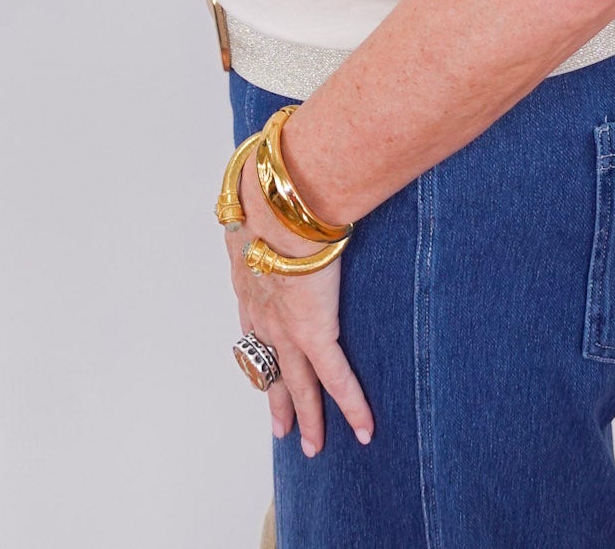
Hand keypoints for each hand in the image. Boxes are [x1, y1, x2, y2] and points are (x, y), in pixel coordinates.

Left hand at [225, 147, 375, 455]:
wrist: (280, 198)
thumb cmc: (270, 183)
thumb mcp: (258, 191)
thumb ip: (265, 190)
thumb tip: (269, 168)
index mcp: (248, 276)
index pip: (251, 323)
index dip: (258, 347)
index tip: (261, 361)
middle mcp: (261, 309)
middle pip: (268, 365)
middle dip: (275, 398)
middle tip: (280, 427)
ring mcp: (286, 326)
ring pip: (297, 384)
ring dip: (307, 417)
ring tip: (313, 447)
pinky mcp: (315, 332)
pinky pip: (337, 380)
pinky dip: (351, 407)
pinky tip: (366, 431)